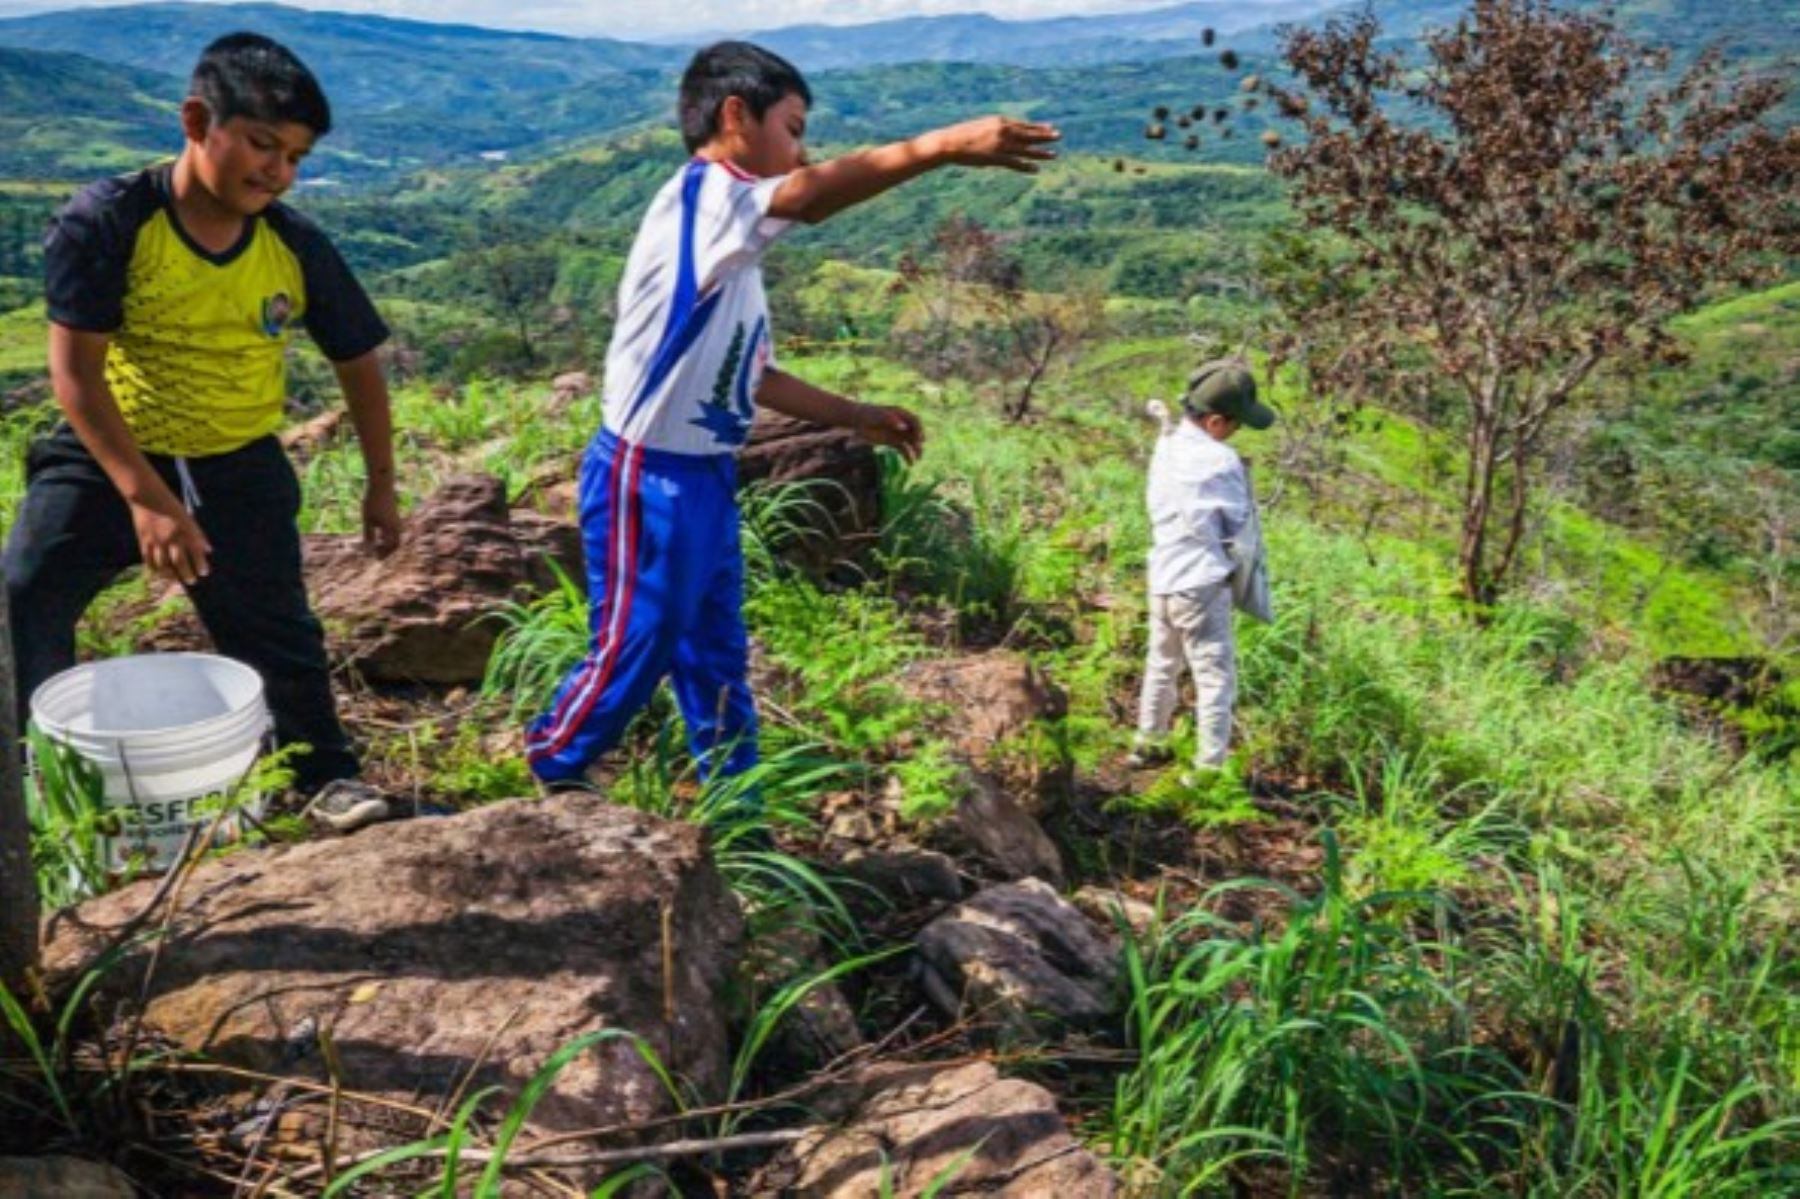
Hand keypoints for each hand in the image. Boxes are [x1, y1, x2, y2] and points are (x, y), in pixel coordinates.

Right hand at [131, 498, 210, 585]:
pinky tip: (158, 574)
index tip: (204, 573)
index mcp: (185, 530)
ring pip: (163, 564)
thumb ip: (198, 535)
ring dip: (170, 575)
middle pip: (179, 562)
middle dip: (187, 574)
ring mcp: (156, 540)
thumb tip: (209, 551)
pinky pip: (148, 559)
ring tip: (175, 580)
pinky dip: (154, 569)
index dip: (201, 564)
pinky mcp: (143, 540)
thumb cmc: (171, 507)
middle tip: (192, 581)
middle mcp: (171, 537)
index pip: (196, 552)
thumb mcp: (188, 519)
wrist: (147, 497)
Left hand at [362, 482, 402, 556]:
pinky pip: (394, 531)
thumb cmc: (373, 502)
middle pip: (396, 544)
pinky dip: (388, 536)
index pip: (389, 547)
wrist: (381, 485)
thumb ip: (369, 534)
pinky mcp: (395, 516)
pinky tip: (379, 534)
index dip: (382, 554)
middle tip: (378, 557)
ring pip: (396, 538)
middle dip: (388, 552)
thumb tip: (368, 548)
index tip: (374, 558)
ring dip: (388, 544)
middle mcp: (397, 526)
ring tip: (378, 547)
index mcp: (391, 529)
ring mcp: (397, 521)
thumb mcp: (368, 520)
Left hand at [854, 403, 924, 462]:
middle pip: (915, 433)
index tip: (920, 438)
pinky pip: (903, 450)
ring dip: (916, 451)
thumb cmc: (869, 415)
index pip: (915, 421)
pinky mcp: (893, 442)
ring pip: (911, 443)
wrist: (858, 421)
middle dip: (918, 441)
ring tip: (918, 459)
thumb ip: (891, 420)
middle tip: (918, 449)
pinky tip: (910, 464)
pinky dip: (908, 457)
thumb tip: (903, 427)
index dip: (919, 429)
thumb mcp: (879, 416)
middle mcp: (903, 424)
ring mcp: (898, 433)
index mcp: (901, 414)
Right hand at [927, 116, 1059, 172]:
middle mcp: (1004, 131)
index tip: (1049, 127)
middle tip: (1059, 136)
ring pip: (1026, 149)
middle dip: (1045, 136)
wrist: (950, 142)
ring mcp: (1001, 145)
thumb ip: (994, 129)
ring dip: (1041, 153)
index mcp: (1000, 121)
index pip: (1023, 125)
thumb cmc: (962, 135)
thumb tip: (1002, 133)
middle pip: (1029, 134)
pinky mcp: (996, 158)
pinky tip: (1036, 170)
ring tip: (1054, 155)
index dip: (1037, 127)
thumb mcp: (981, 127)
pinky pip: (1015, 163)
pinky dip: (1026, 166)